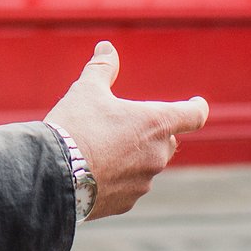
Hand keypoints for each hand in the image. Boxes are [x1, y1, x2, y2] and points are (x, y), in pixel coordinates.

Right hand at [44, 41, 206, 220]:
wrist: (53, 175)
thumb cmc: (75, 127)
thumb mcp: (87, 90)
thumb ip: (102, 68)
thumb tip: (106, 48)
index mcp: (156, 123)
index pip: (193, 115)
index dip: (196, 107)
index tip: (197, 104)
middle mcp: (158, 155)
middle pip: (167, 141)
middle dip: (153, 133)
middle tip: (124, 126)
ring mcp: (144, 182)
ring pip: (146, 165)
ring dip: (132, 157)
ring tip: (99, 151)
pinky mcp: (127, 203)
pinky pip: (128, 187)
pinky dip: (117, 179)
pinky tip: (91, 173)